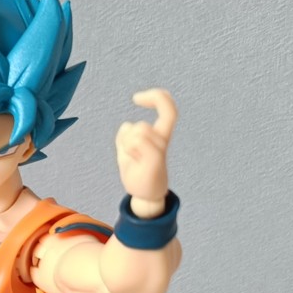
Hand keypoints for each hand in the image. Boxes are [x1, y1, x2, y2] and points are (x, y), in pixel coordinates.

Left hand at [116, 89, 176, 207]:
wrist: (145, 196)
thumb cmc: (138, 174)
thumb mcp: (125, 153)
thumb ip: (125, 138)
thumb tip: (126, 125)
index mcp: (159, 135)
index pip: (168, 108)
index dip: (157, 96)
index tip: (136, 98)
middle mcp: (163, 140)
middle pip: (149, 119)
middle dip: (134, 126)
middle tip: (130, 137)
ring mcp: (160, 150)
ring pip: (139, 129)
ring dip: (127, 142)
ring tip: (132, 158)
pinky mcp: (155, 160)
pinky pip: (137, 141)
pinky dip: (128, 148)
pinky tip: (132, 161)